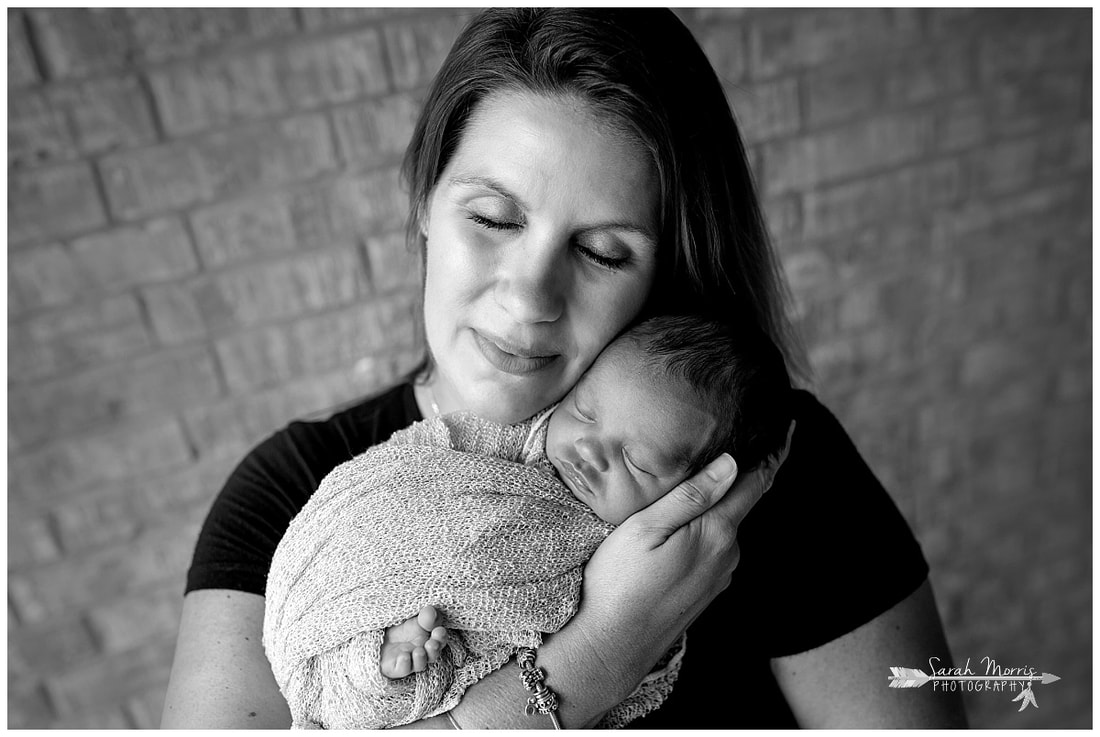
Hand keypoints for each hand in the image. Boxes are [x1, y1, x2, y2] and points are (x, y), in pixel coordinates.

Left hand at [379, 605, 449, 678]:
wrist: (381, 639)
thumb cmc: (402, 630)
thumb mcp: (414, 619)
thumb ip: (424, 617)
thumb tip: (432, 611)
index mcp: (430, 640)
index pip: (440, 640)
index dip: (441, 636)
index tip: (438, 630)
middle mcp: (424, 653)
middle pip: (433, 655)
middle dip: (434, 649)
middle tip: (432, 643)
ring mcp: (411, 662)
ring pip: (419, 664)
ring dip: (421, 659)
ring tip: (419, 651)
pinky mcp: (397, 668)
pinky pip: (402, 669)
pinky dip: (404, 664)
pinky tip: (404, 656)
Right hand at [568, 421, 795, 693]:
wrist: (613, 647)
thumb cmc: (620, 582)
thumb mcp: (646, 528)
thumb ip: (691, 495)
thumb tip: (732, 463)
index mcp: (717, 532)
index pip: (757, 482)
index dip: (775, 452)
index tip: (791, 425)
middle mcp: (728, 554)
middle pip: (743, 501)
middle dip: (747, 472)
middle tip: (746, 436)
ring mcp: (720, 575)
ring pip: (727, 526)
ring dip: (723, 502)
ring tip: (708, 475)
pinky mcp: (707, 590)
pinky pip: (716, 547)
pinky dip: (711, 527)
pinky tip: (688, 523)